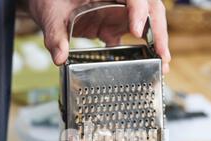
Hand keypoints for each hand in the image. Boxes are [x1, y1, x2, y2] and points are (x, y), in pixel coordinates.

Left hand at [28, 0, 170, 72]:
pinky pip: (135, 34)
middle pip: (149, 7)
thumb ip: (55, 34)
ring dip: (157, 42)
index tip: (136, 31)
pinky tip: (150, 65)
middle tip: (162, 54)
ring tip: (162, 63)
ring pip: (147, 21)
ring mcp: (118, 10)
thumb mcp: (50, 14)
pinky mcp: (115, 24)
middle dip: (158, 30)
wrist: (48, 1)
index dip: (138, 10)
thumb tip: (60, 57)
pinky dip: (143, 50)